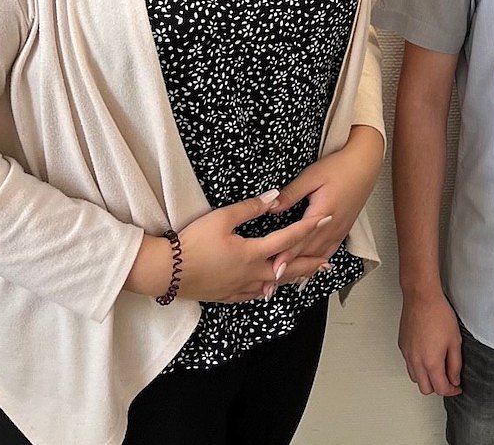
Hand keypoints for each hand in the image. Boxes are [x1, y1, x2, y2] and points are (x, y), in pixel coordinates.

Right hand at [174, 190, 331, 301]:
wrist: (165, 273)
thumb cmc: (192, 243)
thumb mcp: (221, 219)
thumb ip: (250, 208)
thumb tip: (274, 198)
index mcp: (253, 253)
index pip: (289, 238)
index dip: (310, 227)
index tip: (327, 219)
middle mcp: (252, 273)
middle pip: (288, 269)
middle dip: (310, 263)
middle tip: (328, 262)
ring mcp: (239, 287)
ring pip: (273, 284)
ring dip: (291, 278)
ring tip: (305, 276)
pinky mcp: (227, 295)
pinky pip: (254, 294)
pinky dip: (267, 290)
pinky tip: (269, 289)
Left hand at [268, 125, 382, 282]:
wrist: (365, 163)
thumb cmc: (340, 166)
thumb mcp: (312, 175)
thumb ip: (291, 193)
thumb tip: (272, 207)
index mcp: (323, 212)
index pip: (300, 239)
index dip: (286, 257)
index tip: (273, 271)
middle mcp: (332, 225)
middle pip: (307, 253)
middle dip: (289, 270)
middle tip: (270, 286)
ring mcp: (339, 229)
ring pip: (318, 256)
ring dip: (301, 270)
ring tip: (284, 284)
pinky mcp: (343, 228)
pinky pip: (329, 251)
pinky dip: (317, 263)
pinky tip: (309, 271)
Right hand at [398, 287, 462, 396]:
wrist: (422, 298)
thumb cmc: (439, 314)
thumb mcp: (455, 340)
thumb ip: (455, 364)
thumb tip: (454, 379)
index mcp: (431, 362)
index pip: (440, 388)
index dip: (452, 390)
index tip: (457, 387)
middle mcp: (415, 361)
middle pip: (425, 388)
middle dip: (438, 387)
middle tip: (448, 379)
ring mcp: (407, 354)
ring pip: (415, 378)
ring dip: (426, 378)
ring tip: (438, 367)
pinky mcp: (402, 346)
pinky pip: (409, 364)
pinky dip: (418, 366)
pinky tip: (427, 355)